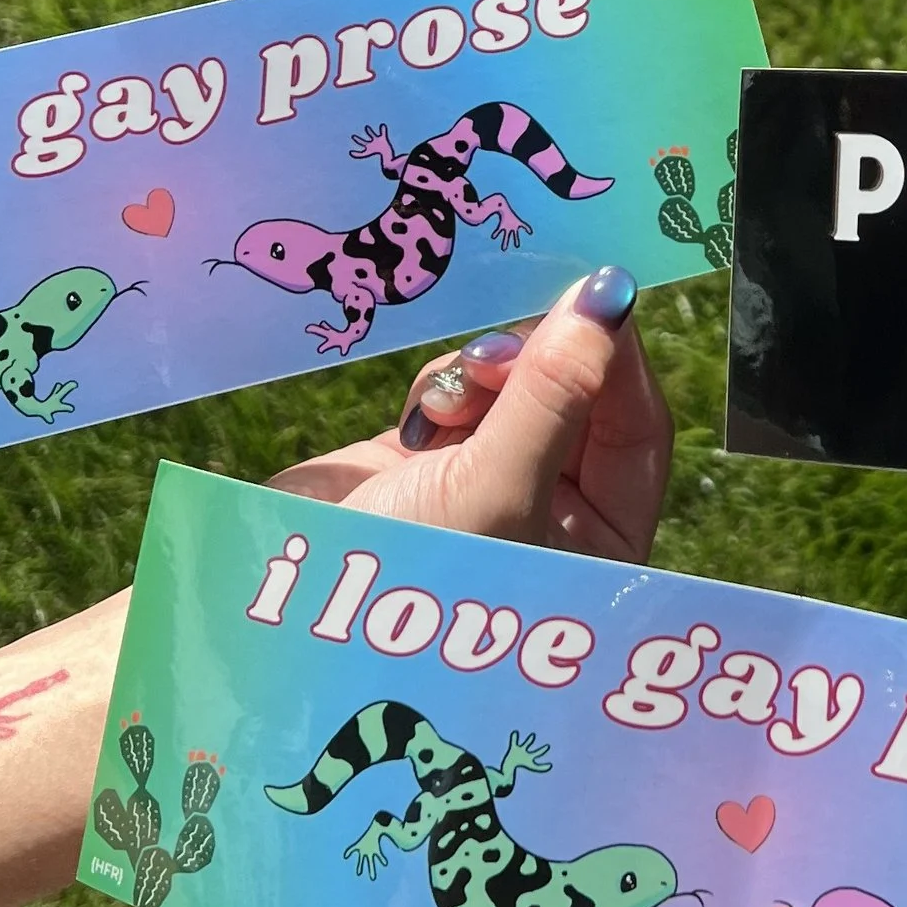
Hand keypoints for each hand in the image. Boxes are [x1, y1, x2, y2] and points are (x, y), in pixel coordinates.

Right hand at [271, 274, 671, 560]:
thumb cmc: (400, 581)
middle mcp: (554, 515)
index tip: (599, 293)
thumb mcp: (493, 490)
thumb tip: (611, 294)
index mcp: (599, 547)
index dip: (622, 362)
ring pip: (521, 384)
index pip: (638, 432)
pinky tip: (420, 418)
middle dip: (547, 363)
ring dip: (490, 373)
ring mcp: (489, 482)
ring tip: (454, 398)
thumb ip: (553, 392)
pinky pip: (462, 393)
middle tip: (506, 344)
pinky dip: (447, 385)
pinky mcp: (426, 460)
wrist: (268, 613)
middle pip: (583, 398)